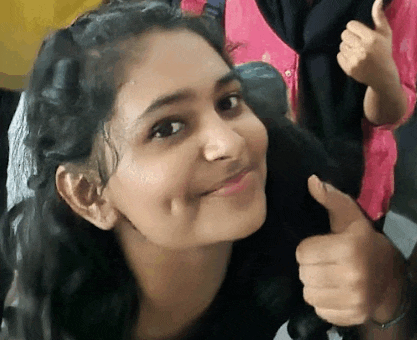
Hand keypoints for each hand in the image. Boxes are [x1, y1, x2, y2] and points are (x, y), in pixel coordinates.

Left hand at [296, 175, 401, 325]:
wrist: (389, 276)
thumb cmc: (362, 241)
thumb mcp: (349, 217)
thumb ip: (330, 199)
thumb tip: (311, 180)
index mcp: (349, 248)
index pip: (302, 252)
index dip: (308, 248)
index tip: (322, 247)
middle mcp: (352, 276)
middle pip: (303, 274)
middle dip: (310, 267)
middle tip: (325, 262)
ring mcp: (354, 299)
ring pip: (308, 294)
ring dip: (314, 285)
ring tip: (328, 276)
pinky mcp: (352, 316)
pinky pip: (319, 310)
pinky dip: (323, 302)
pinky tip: (335, 291)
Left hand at [337, 0, 398, 91]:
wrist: (382, 75)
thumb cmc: (383, 51)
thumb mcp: (385, 33)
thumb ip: (379, 17)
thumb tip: (377, 1)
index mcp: (371, 38)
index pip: (351, 25)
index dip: (354, 28)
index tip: (359, 32)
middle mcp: (362, 49)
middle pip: (344, 34)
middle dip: (350, 36)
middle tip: (357, 42)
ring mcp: (354, 60)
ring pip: (341, 45)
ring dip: (347, 46)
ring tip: (356, 51)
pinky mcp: (348, 69)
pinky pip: (339, 56)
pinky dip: (344, 56)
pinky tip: (353, 58)